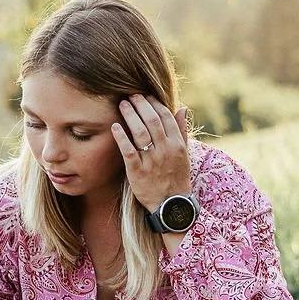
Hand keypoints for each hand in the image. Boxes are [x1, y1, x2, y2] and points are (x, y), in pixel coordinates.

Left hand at [110, 96, 192, 214]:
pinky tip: (114, 127)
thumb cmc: (177, 177)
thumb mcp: (184, 153)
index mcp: (177, 144)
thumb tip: (183, 108)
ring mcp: (152, 161)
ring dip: (130, 116)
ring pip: (140, 133)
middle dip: (140, 105)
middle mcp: (165, 150)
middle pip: (152, 121)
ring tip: (122, 105)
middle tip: (130, 95)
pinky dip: (121, 138)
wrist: (171, 205)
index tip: (144, 95)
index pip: (165, 116)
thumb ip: (182, 130)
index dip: (154, 103)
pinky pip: (129, 151)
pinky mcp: (138, 172)